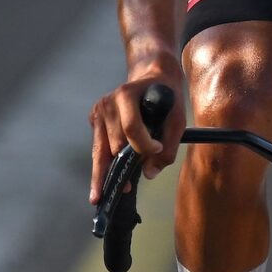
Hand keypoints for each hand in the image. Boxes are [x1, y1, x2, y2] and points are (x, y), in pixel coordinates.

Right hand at [88, 69, 185, 204]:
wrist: (153, 76)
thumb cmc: (167, 98)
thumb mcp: (177, 119)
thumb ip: (169, 147)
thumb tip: (149, 174)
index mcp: (126, 94)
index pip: (131, 128)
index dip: (143, 145)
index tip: (157, 151)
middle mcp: (107, 103)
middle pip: (114, 144)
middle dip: (123, 166)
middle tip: (127, 188)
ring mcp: (98, 111)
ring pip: (100, 150)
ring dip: (104, 173)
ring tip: (100, 195)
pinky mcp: (94, 120)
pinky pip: (98, 148)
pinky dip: (102, 164)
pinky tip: (101, 181)